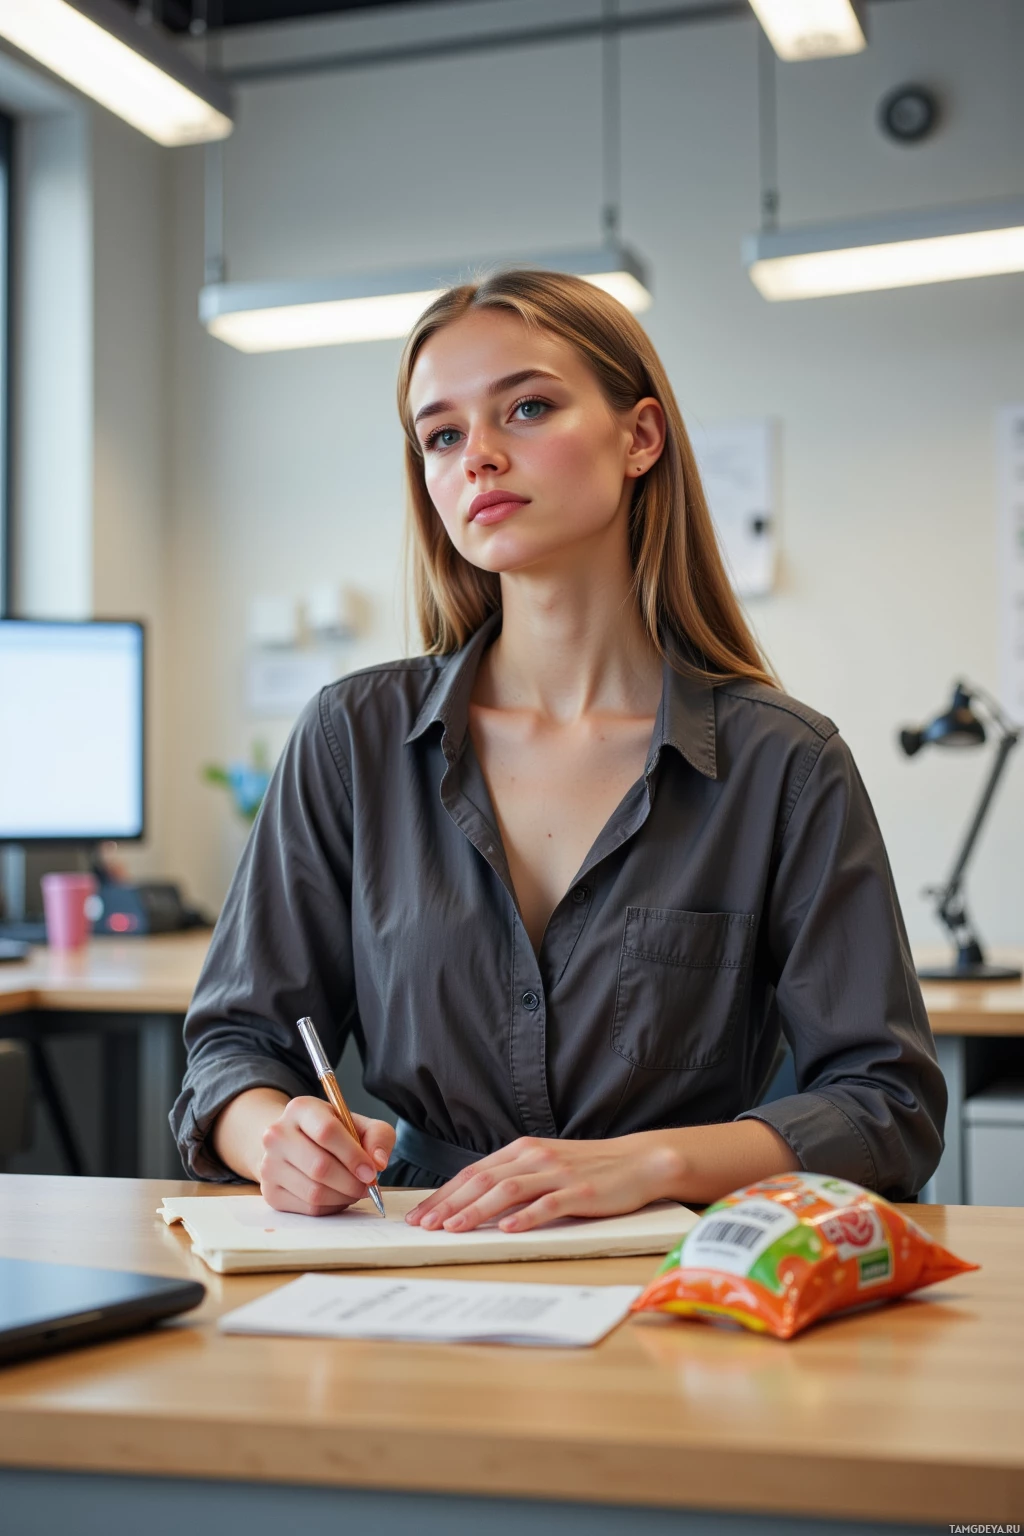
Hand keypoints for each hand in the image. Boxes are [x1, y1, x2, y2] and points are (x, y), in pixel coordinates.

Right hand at [259, 1096, 395, 1215]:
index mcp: (301, 1109)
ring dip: (343, 1196)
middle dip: (351, 1182)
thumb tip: (378, 1162)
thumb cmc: (333, 1133)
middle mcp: (277, 1135)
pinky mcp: (270, 1192)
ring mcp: (269, 1165)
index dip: (353, 1155)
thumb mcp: (359, 1124)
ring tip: (354, 1189)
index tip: (371, 1171)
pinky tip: (337, 1195)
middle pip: (319, 1166)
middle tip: (367, 1186)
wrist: (295, 1143)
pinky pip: (308, 1208)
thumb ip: (378, 1136)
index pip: (326, 1132)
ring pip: (314, 1192)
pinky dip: (331, 1207)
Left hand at [405, 1134, 680, 1233]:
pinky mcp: (579, 1190)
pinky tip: (507, 1229)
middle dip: (449, 1204)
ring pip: (508, 1190)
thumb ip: (514, 1177)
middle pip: (482, 1180)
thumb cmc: (588, 1168)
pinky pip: (548, 1204)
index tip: (420, 1214)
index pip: (473, 1172)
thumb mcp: (545, 1165)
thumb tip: (475, 1201)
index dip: (444, 1193)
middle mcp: (534, 1157)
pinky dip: (525, 1217)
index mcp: (522, 1150)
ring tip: (453, 1229)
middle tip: (424, 1225)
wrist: (637, 1161)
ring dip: (476, 1210)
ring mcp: (557, 1173)